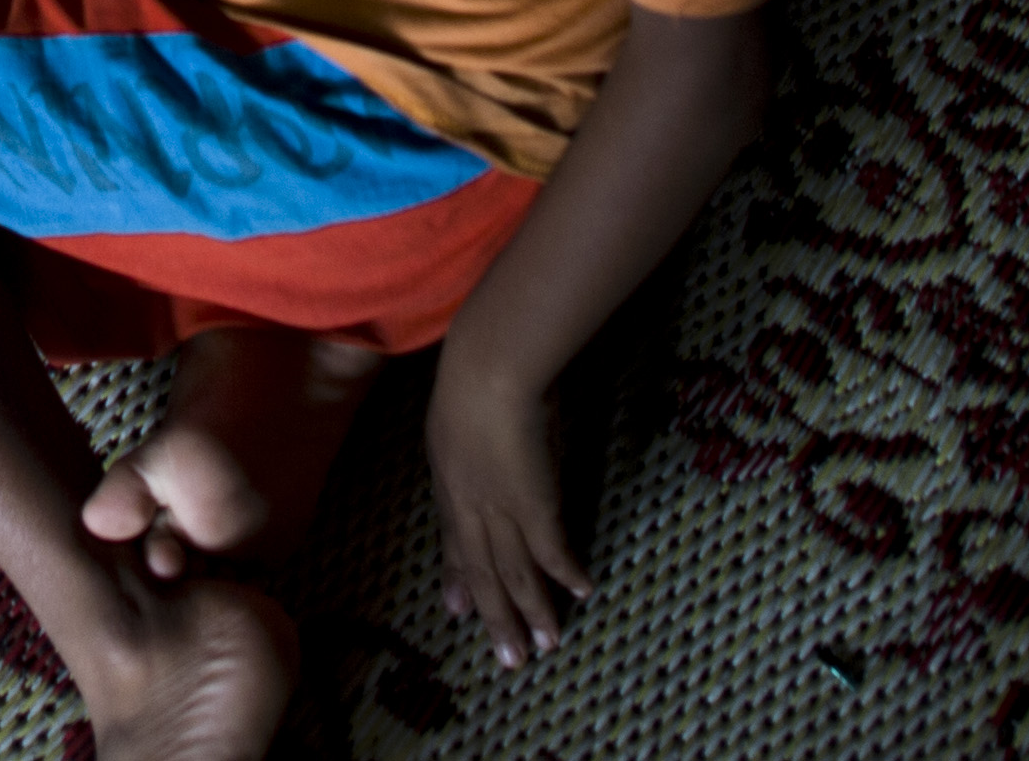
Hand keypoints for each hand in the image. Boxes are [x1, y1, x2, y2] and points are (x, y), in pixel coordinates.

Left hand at [426, 355, 589, 668]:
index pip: (454, 540)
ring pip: (514, 573)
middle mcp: (469, 505)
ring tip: (544, 648)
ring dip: (530, 612)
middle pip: (481, 571)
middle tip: (507, 658)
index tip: (458, 611)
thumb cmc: (476, 371)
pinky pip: (551, 550)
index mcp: (448, 481)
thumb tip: (484, 431)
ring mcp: (500, 509)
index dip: (457, 578)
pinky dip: (564, 574)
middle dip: (494, 616)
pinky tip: (580, 594)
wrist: (487, 370)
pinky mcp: (534, 505)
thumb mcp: (459, 409)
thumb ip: (468, 433)